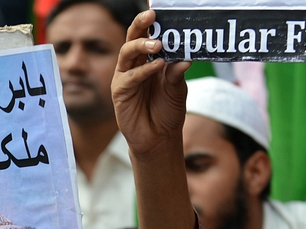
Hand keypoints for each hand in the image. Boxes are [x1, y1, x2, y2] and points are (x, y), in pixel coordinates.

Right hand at [111, 10, 190, 155]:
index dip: (151, 20)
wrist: (158, 138)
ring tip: (157, 43)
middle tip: (152, 15)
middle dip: (141, 24)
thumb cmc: (167, 111)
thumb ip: (178, 73)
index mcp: (150, 58)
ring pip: (127, 52)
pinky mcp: (120, 92)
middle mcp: (136, 64)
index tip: (158, 6)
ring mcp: (126, 77)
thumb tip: (185, 57)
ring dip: (141, 45)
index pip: (149, 33)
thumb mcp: (178, 89)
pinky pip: (130, 77)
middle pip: (133, 37)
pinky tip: (157, 66)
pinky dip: (144, 70)